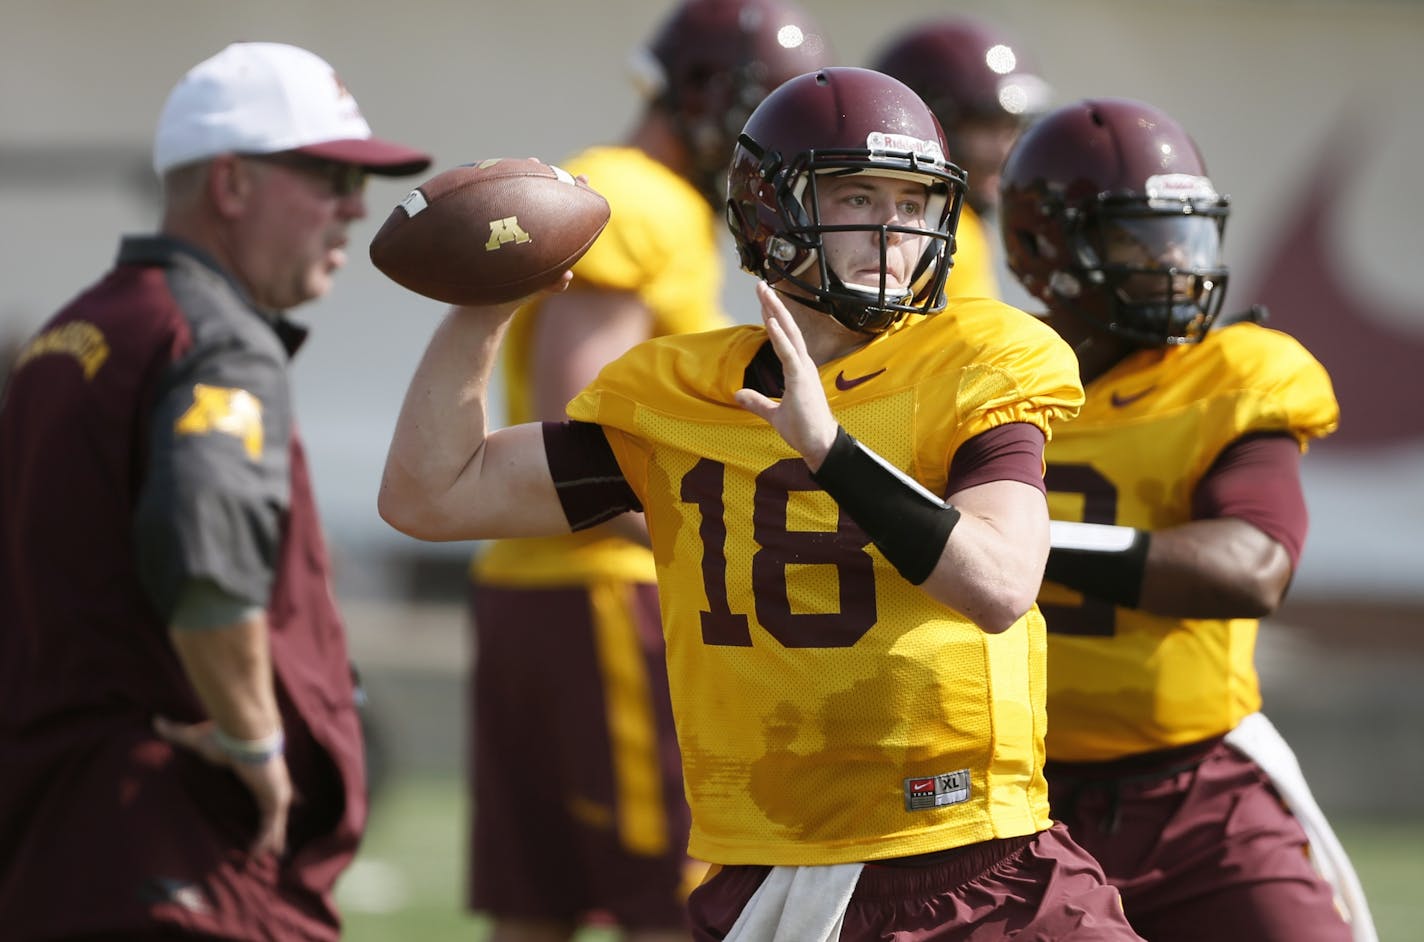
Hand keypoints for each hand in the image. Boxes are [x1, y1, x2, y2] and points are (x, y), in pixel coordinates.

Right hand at [154, 715, 292, 858]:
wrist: (243, 732)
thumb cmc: (224, 735)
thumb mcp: (196, 739)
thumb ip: (177, 733)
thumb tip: (156, 721)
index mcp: (257, 771)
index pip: (267, 787)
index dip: (273, 797)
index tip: (280, 807)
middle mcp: (270, 782)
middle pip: (275, 809)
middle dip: (276, 826)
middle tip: (276, 845)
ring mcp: (276, 790)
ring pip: (275, 821)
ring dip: (272, 839)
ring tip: (268, 857)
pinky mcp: (275, 798)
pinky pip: (271, 825)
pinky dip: (265, 840)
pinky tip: (258, 855)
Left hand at [734, 282, 838, 468]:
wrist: (819, 445)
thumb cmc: (803, 430)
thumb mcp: (773, 414)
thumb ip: (757, 402)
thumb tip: (738, 394)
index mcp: (798, 369)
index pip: (784, 337)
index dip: (773, 317)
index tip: (764, 300)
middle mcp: (803, 364)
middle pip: (787, 327)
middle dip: (774, 305)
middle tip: (761, 284)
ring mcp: (804, 370)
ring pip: (789, 333)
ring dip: (776, 311)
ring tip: (765, 292)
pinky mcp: (802, 380)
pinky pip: (789, 353)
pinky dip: (780, 336)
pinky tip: (771, 321)